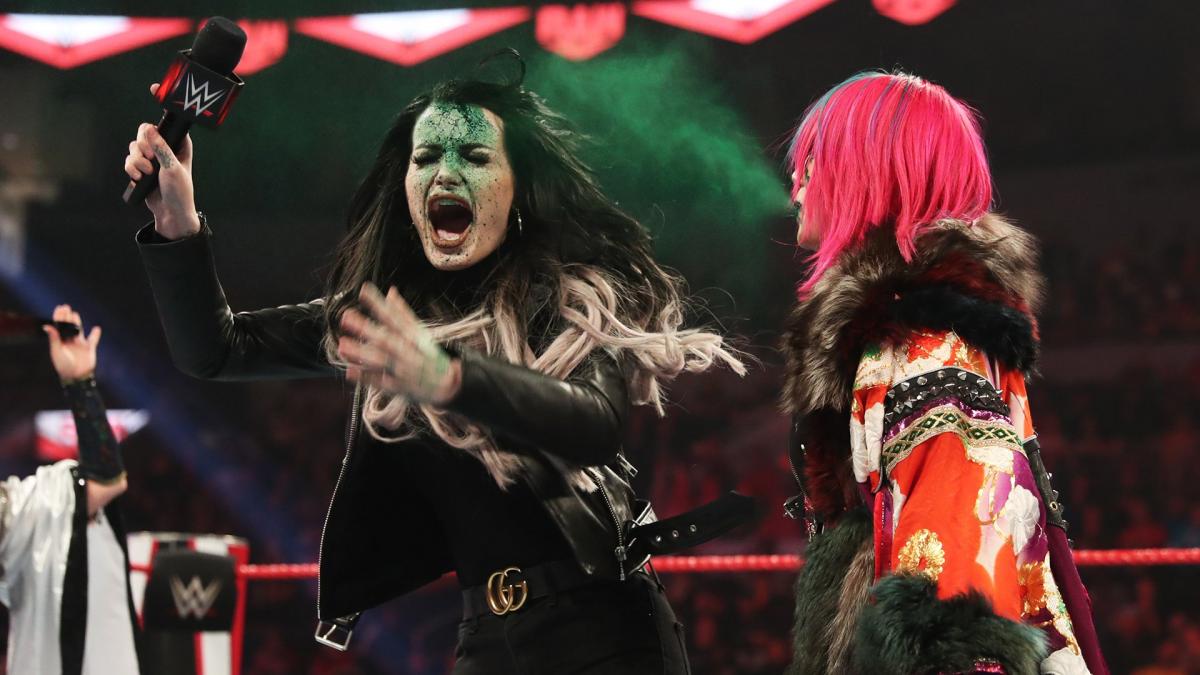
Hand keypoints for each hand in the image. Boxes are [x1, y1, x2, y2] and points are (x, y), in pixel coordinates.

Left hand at [44, 304, 100, 381]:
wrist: (76, 376)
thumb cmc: (63, 365)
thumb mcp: (57, 351)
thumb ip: (54, 338)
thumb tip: (47, 326)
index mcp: (60, 341)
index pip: (58, 326)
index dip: (58, 317)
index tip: (59, 308)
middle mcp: (69, 341)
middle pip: (68, 326)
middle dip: (66, 317)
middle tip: (66, 307)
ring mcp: (79, 344)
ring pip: (79, 330)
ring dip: (77, 322)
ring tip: (75, 314)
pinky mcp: (89, 348)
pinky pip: (93, 340)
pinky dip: (95, 335)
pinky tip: (96, 329)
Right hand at [123, 82, 200, 239]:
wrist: (171, 212)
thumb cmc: (179, 191)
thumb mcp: (172, 168)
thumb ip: (160, 148)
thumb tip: (148, 128)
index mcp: (179, 142)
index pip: (169, 119)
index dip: (162, 102)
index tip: (154, 86)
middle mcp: (165, 146)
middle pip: (143, 131)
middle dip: (142, 145)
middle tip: (150, 158)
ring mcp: (152, 156)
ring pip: (133, 146)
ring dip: (136, 160)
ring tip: (147, 173)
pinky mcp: (141, 167)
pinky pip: (128, 159)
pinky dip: (131, 168)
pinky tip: (140, 178)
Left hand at [336, 283, 461, 404]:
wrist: (448, 385)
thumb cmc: (429, 354)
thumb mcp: (420, 332)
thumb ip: (403, 312)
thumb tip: (390, 291)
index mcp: (412, 336)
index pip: (394, 317)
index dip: (378, 304)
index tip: (363, 291)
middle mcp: (407, 351)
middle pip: (385, 338)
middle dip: (365, 328)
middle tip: (346, 316)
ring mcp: (403, 370)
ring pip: (380, 361)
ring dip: (361, 354)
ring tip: (342, 345)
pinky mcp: (399, 387)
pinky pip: (381, 382)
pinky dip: (366, 378)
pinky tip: (350, 371)